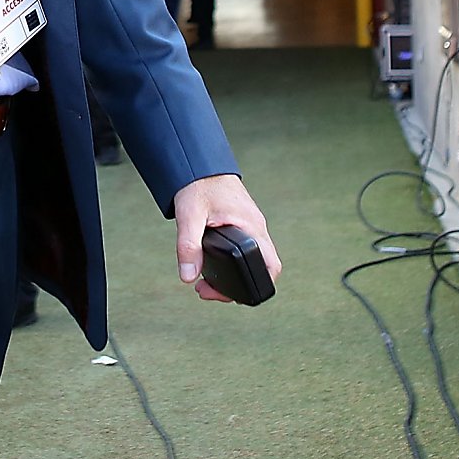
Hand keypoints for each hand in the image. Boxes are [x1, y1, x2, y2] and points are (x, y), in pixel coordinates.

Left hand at [172, 174, 281, 303]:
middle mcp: (255, 228)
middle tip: (206, 291)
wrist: (201, 163)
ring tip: (204, 283)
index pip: (271, 265)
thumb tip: (188, 276)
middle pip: (261, 268)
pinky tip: (210, 266)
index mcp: (251, 227)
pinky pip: (244, 250)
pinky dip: (230, 263)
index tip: (229, 295)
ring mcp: (250, 226)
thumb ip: (188, 245)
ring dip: (231, 276)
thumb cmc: (200, 184)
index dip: (258, 285)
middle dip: (236, 287)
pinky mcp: (241, 224)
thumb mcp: (190, 215)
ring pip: (251, 260)